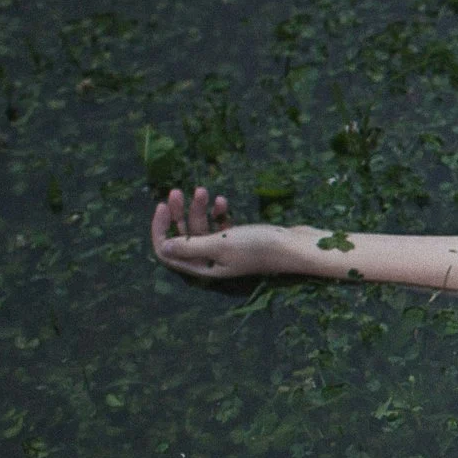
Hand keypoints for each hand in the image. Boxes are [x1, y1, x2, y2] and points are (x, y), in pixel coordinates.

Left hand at [150, 185, 295, 279]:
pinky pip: (218, 225)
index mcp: (204, 267)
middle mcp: (211, 261)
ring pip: (201, 228)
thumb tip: (163, 247)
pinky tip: (223, 201)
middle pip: (183, 237)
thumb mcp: (220, 244)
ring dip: (199, 208)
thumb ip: (190, 246)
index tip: (162, 207)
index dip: (161, 230)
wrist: (296, 247)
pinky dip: (217, 212)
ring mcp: (225, 250)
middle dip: (179, 214)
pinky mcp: (238, 240)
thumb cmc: (259, 247)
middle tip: (176, 192)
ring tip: (202, 190)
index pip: (168, 252)